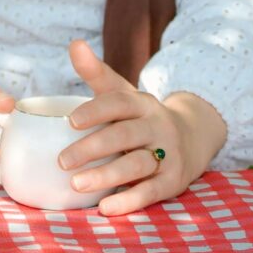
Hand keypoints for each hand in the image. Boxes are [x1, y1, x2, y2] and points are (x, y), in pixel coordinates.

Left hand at [58, 40, 225, 215]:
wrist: (190, 137)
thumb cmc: (140, 116)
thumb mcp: (122, 92)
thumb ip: (96, 72)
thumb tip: (74, 44)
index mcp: (142, 103)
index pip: (118, 102)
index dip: (95, 111)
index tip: (69, 121)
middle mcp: (157, 126)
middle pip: (124, 135)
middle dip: (93, 148)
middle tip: (62, 161)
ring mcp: (167, 154)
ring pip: (137, 165)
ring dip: (106, 176)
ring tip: (76, 184)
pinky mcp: (172, 181)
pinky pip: (151, 192)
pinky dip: (128, 200)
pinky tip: (105, 208)